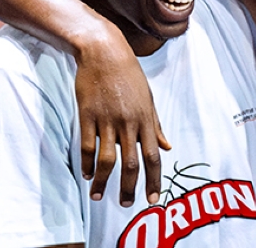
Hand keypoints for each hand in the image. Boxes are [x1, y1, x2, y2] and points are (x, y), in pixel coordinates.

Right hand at [74, 28, 170, 206]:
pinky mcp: (88, 114)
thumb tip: (167, 147)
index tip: (152, 198)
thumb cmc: (129, 75)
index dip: (154, 180)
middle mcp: (129, 122)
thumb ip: (156, 125)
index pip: (153, 156)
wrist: (105, 51)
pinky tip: (87, 174)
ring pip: (107, 159)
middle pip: (132, 162)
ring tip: (99, 195)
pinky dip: (87, 163)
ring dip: (104, 181)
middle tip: (126, 204)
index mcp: (146, 119)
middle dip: (130, 187)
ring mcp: (108, 118)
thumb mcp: (148, 98)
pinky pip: (88, 145)